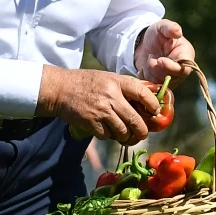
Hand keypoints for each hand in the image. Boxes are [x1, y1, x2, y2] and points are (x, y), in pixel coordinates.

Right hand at [38, 66, 158, 145]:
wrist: (61, 89)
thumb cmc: (87, 82)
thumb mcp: (108, 78)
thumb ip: (126, 87)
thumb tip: (148, 97)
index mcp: (117, 82)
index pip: (143, 94)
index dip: (153, 105)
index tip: (155, 111)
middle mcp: (111, 97)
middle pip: (135, 120)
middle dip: (142, 131)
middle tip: (142, 133)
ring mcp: (101, 112)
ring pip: (123, 132)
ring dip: (125, 136)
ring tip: (124, 134)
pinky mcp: (91, 123)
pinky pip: (107, 136)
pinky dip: (109, 136)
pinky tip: (106, 130)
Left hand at [135, 19, 195, 83]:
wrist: (143, 43)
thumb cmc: (157, 33)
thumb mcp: (162, 27)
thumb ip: (169, 28)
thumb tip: (178, 32)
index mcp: (186, 56)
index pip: (184, 69)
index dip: (171, 67)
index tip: (159, 60)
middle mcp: (180, 70)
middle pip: (172, 78)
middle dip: (157, 69)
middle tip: (151, 56)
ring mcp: (170, 78)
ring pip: (160, 83)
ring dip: (150, 71)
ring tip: (149, 58)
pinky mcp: (159, 83)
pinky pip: (151, 86)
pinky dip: (144, 76)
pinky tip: (144, 67)